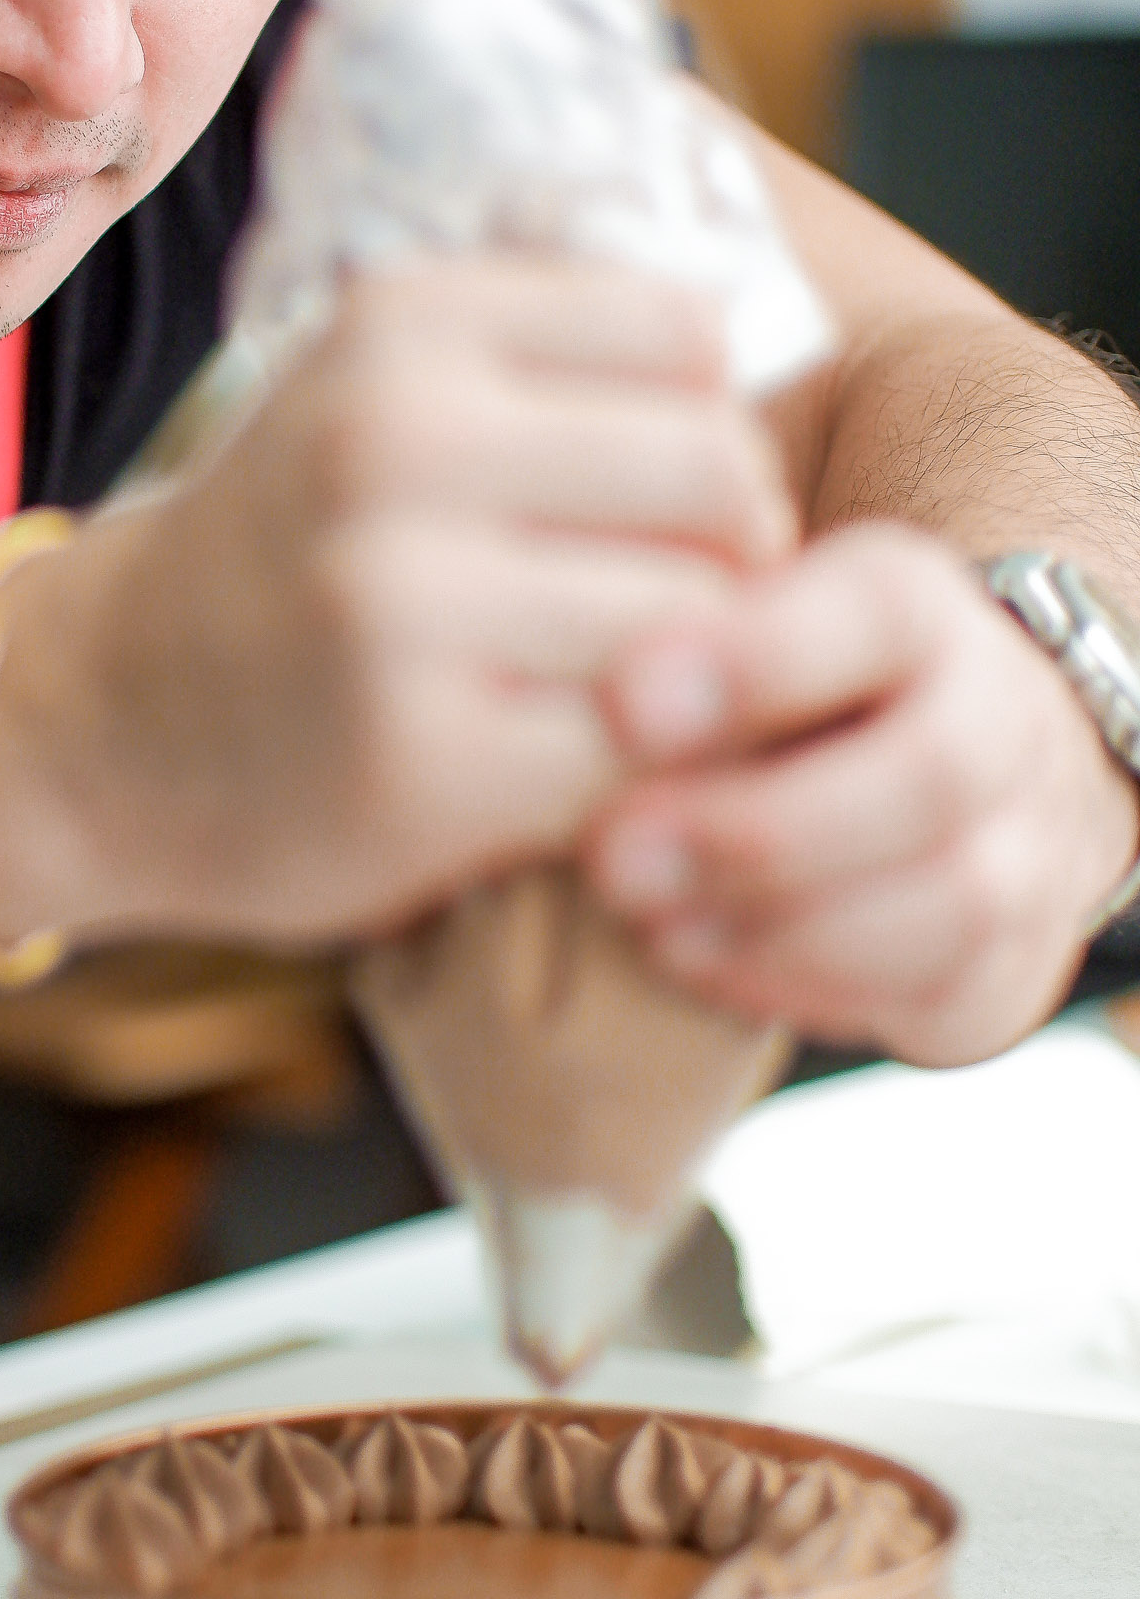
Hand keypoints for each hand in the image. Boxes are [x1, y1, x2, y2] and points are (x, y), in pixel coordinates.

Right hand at [0, 254, 795, 949]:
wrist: (93, 719)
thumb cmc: (292, 551)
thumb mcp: (376, 388)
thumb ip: (549, 353)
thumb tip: (783, 355)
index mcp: (399, 326)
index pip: (690, 334)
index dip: (708, 419)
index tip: (654, 493)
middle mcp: (391, 440)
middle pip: (722, 476)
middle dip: (735, 553)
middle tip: (673, 609)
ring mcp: (398, 603)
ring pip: (702, 622)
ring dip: (701, 675)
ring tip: (626, 692)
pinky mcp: (421, 760)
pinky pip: (643, 755)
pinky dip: (646, 777)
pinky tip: (580, 777)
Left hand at [586, 523, 1139, 1066]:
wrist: (938, 761)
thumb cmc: (780, 682)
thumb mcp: (735, 618)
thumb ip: (671, 637)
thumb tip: (572, 684)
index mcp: (917, 606)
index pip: (872, 614)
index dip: (756, 661)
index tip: (623, 700)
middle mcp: (998, 716)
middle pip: (924, 775)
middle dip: (757, 827)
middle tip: (612, 855)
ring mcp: (1027, 843)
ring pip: (951, 899)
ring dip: (783, 924)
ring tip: (649, 919)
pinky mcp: (1014, 963)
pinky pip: (942, 992)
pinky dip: (811, 986)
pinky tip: (701, 961)